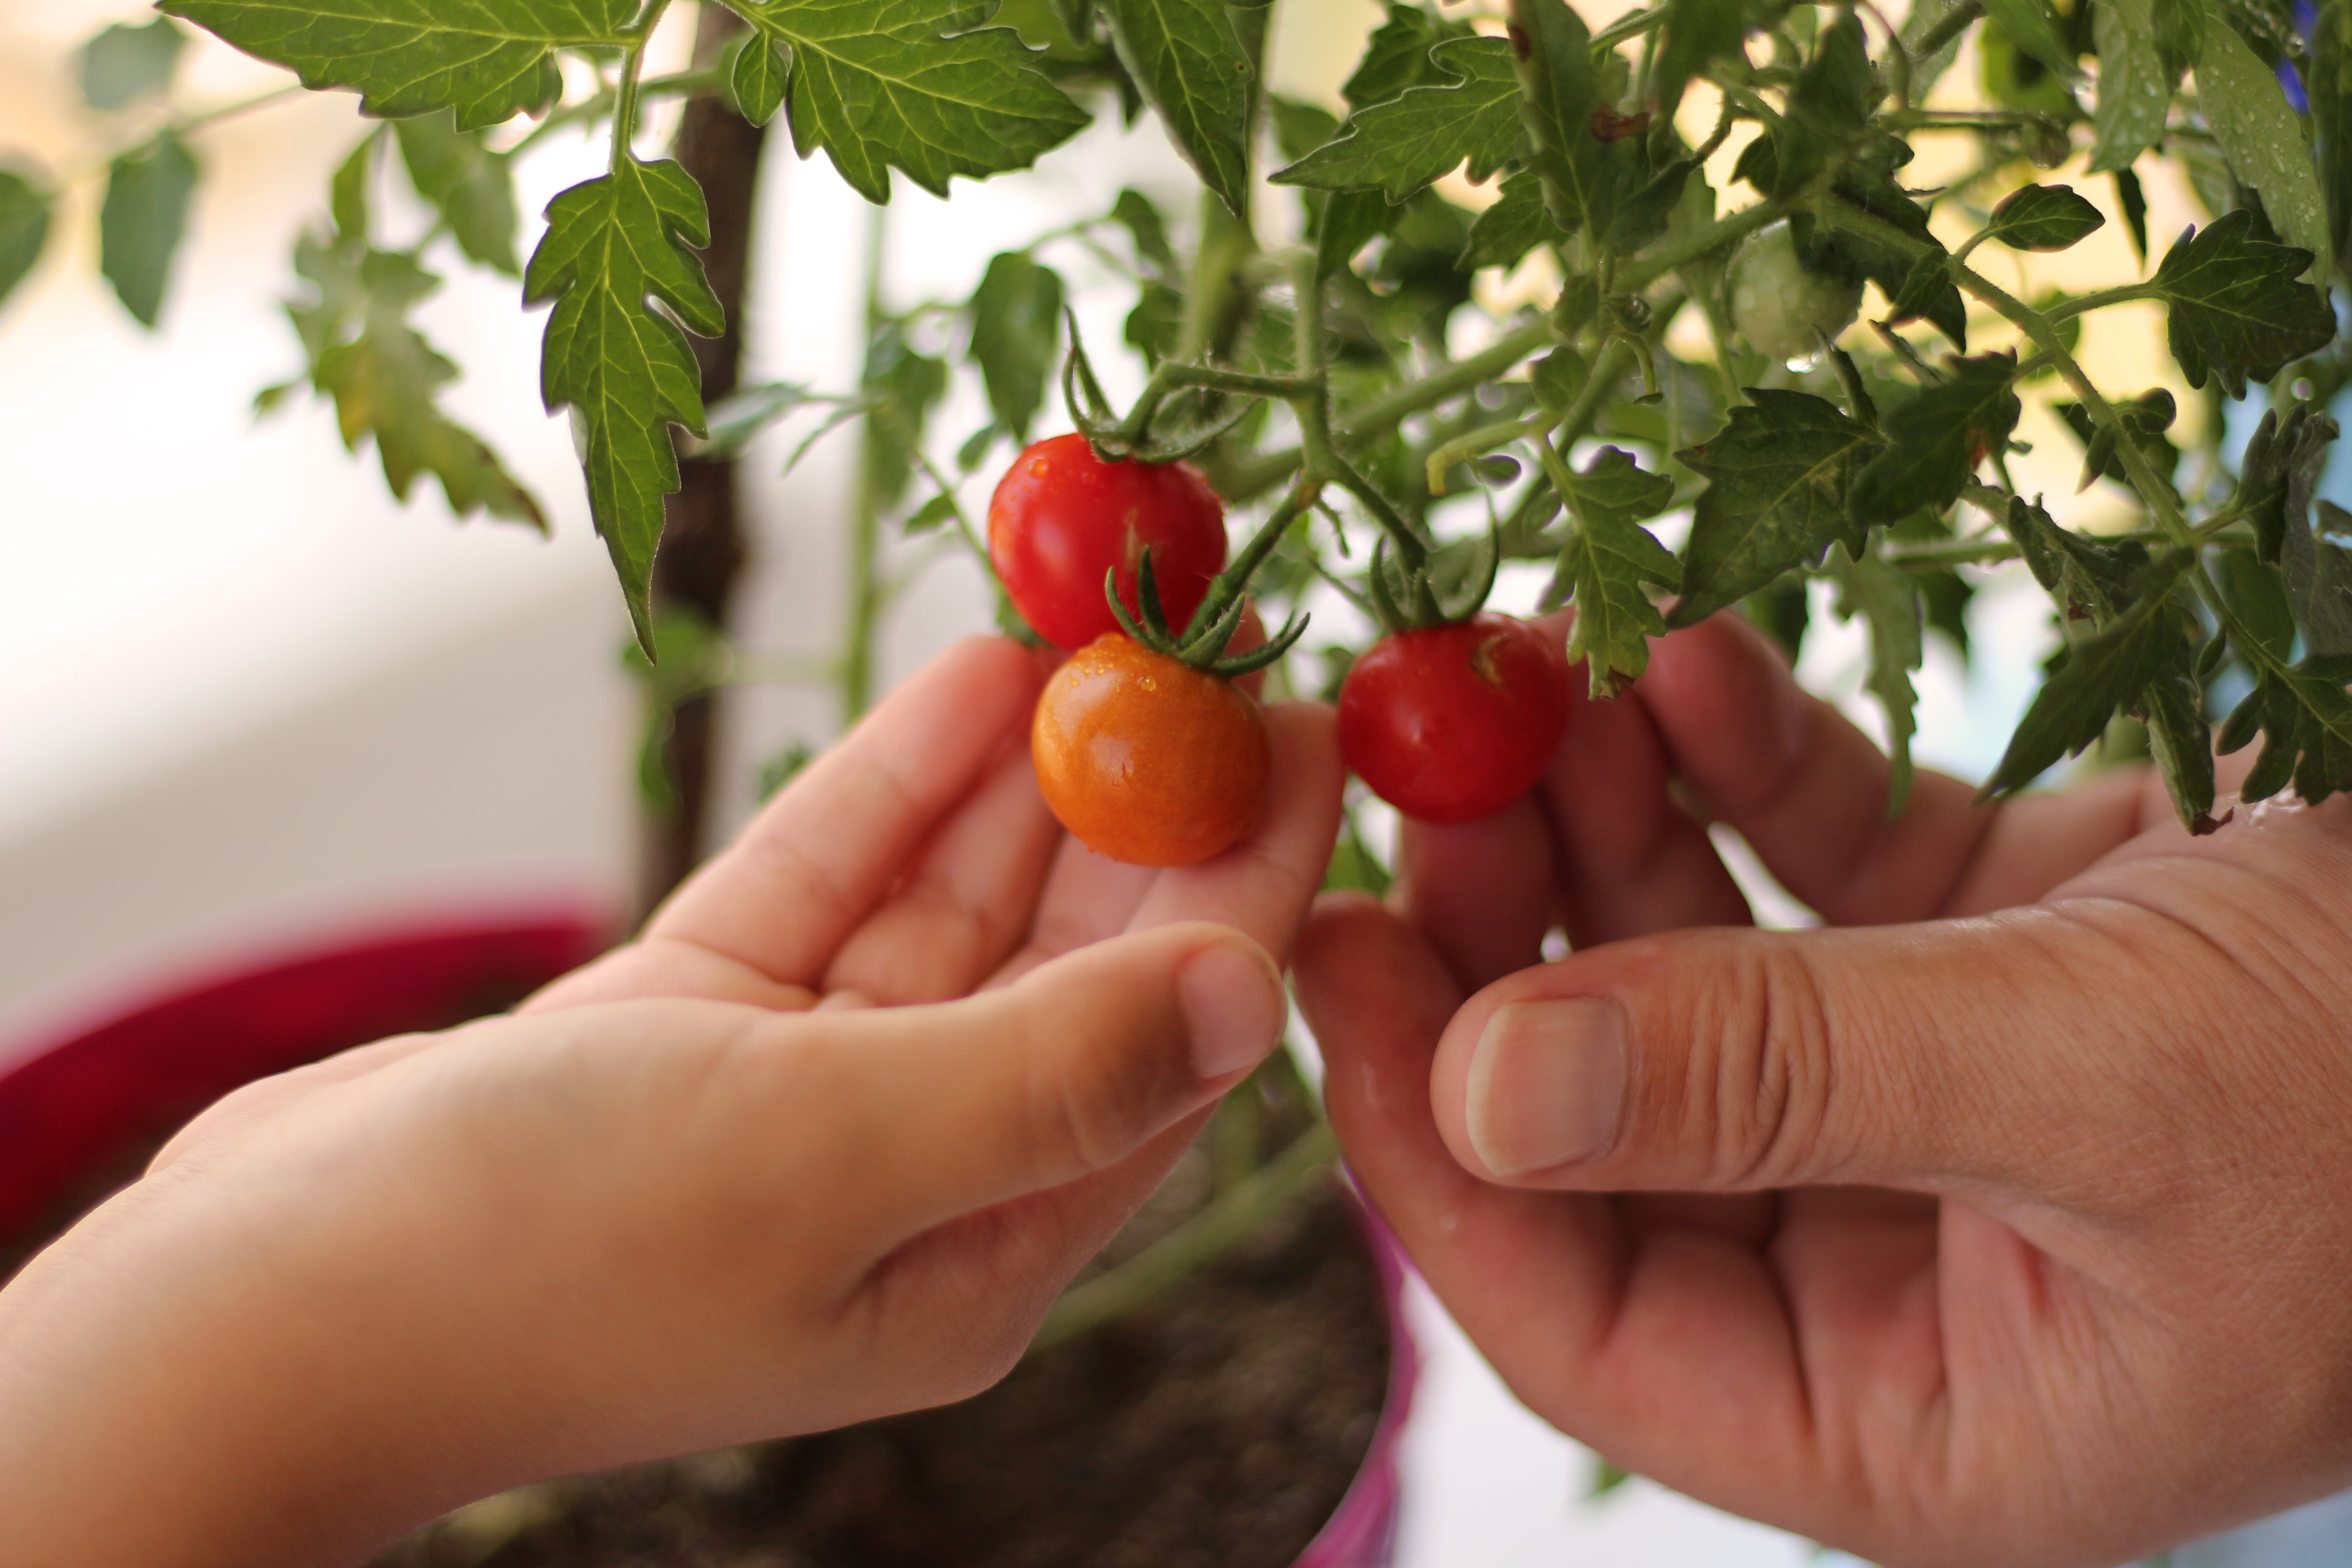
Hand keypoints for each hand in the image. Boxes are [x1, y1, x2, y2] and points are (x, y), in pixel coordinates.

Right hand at [0, 636, 1343, 1567]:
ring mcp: (799, 1094)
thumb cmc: (544, 1261)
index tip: (1316, 733)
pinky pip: (830, 886)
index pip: (1167, 1041)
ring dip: (1027, 771)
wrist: (263, 1306)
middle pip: (1071, 958)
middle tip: (1224, 641)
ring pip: (951, 904)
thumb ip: (1045, 1072)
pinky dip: (893, 788)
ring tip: (1111, 622)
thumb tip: (1248, 993)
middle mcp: (910, 1171)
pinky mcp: (694, 1030)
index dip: (1249, 882)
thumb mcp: (827, 1159)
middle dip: (1147, 803)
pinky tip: (973, 676)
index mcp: (976, 1247)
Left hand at [1295, 610, 2351, 1567]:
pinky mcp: (2001, 951)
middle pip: (1618, 1116)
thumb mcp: (2088, 1081)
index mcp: (1922, 1411)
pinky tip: (1686, 660)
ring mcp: (1945, 1100)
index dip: (1427, 1149)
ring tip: (1523, 682)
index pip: (1583, 1317)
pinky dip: (1752, 758)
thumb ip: (1775, 1081)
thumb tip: (1479, 1091)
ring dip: (1605, 821)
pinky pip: (1820, 863)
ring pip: (1698, 965)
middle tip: (1411, 768)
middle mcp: (1910, 1269)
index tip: (1320, 958)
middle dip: (1508, 939)